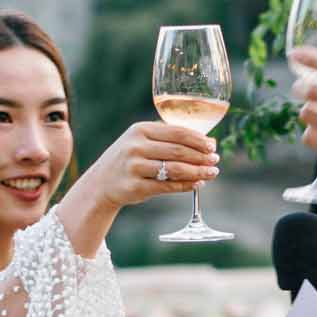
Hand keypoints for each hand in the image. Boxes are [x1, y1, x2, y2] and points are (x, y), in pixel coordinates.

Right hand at [75, 121, 219, 209]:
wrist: (101, 183)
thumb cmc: (129, 159)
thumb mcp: (141, 141)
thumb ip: (168, 138)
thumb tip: (206, 142)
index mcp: (140, 130)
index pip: (176, 132)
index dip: (198, 139)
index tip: (212, 145)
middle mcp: (135, 147)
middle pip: (178, 150)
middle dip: (201, 156)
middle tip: (215, 160)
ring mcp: (134, 167)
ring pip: (175, 169)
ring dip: (197, 172)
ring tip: (212, 172)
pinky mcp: (136, 187)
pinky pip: (167, 186)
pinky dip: (186, 185)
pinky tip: (198, 184)